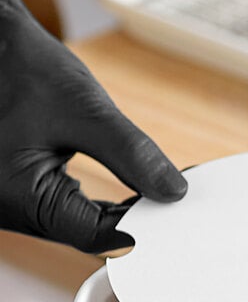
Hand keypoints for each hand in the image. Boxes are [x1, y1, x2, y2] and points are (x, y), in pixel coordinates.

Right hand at [0, 0, 187, 252]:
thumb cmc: (16, 64)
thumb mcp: (83, 109)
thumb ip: (131, 153)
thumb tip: (172, 191)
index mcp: (20, 199)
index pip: (99, 237)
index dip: (145, 225)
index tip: (176, 206)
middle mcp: (14, 209)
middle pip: (92, 233)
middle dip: (137, 216)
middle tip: (172, 194)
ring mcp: (17, 201)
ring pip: (83, 221)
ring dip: (123, 208)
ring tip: (156, 185)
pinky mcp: (23, 189)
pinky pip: (71, 206)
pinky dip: (103, 199)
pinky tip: (130, 184)